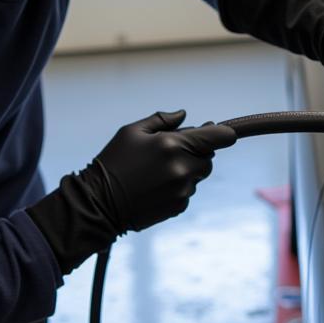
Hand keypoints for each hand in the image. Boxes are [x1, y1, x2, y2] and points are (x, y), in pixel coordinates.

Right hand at [92, 110, 236, 233]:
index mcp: (173, 144)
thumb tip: (184, 115)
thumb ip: (162, 120)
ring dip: (186, 171)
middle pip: (209, 158)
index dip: (222, 133)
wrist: (100, 204)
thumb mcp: (132, 132)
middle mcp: (183, 168)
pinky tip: (155, 188)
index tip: (223, 134)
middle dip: (197, 153)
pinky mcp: (179, 206)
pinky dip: (178, 188)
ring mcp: (182, 189)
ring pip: (198, 176)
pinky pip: (188, 192)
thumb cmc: (114, 163)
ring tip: (156, 173)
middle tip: (172, 153)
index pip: (218, 137)